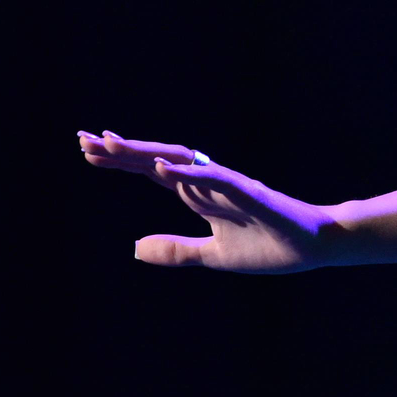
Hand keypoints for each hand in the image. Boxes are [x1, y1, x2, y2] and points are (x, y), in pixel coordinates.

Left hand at [77, 131, 339, 271]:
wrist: (313, 248)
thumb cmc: (269, 247)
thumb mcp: (212, 256)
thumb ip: (176, 250)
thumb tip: (134, 248)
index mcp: (199, 195)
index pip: (152, 171)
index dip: (122, 161)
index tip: (88, 151)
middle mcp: (207, 183)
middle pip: (156, 159)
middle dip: (121, 150)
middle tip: (83, 139)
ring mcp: (226, 185)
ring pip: (178, 160)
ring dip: (145, 152)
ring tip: (111, 144)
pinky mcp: (247, 192)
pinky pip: (212, 177)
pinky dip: (186, 170)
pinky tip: (161, 166)